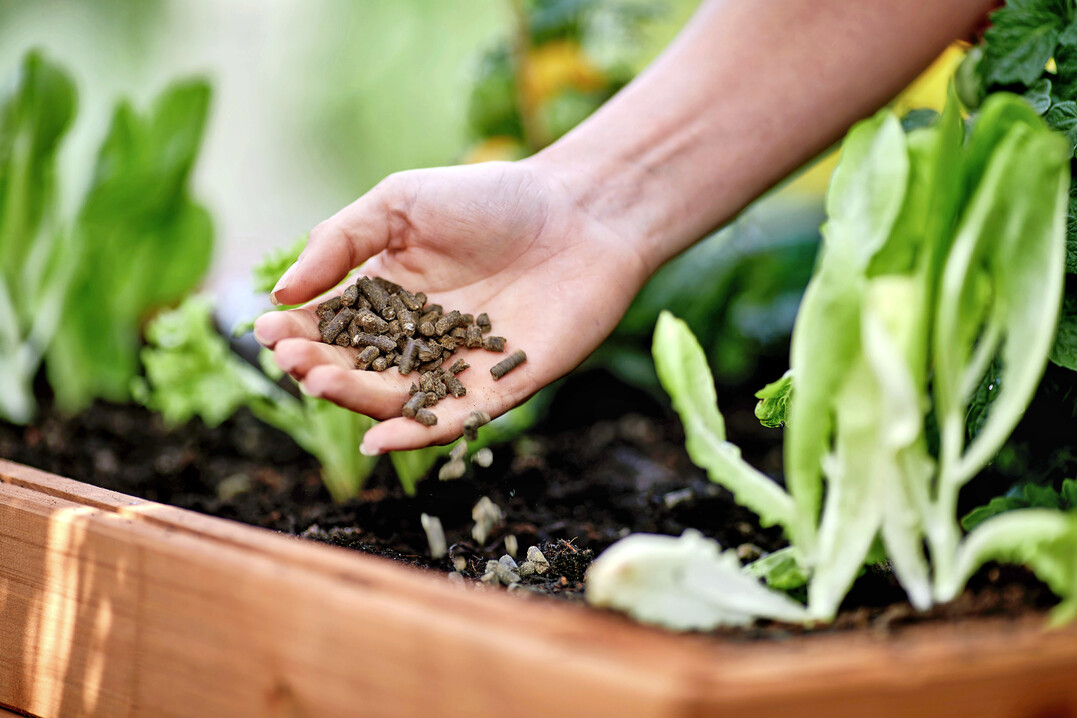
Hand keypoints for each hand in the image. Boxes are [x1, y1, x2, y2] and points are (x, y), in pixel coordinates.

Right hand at [253, 160, 650, 452]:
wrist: (580, 213)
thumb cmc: (491, 199)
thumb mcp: (401, 203)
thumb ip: (342, 242)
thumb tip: (282, 293)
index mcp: (386, 295)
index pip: (330, 324)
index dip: (296, 330)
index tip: (266, 328)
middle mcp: (415, 339)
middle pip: (356, 366)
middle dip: (318, 366)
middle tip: (291, 359)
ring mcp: (454, 368)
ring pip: (393, 398)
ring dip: (354, 398)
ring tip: (319, 382)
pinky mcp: (497, 391)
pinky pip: (450, 421)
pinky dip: (414, 436)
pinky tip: (378, 440)